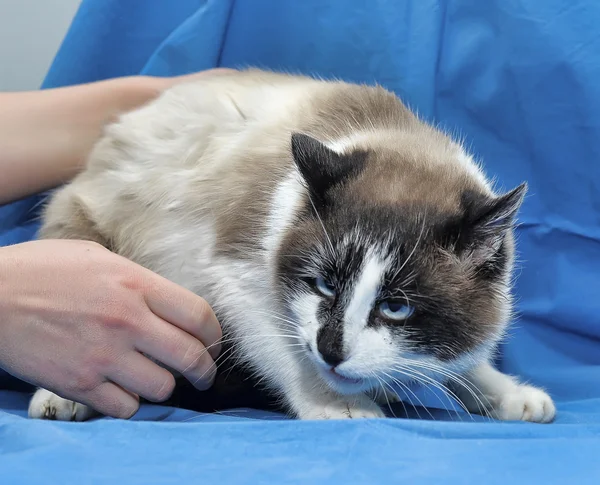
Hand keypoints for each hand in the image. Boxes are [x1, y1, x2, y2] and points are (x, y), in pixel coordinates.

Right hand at [0, 239, 221, 417]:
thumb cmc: (43, 270)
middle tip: (202, 375)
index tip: (212, 343)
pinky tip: (123, 389)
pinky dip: (130, 403)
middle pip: (190, 357)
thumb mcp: (99, 257)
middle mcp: (127, 321)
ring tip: (155, 377)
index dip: (214, 335)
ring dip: (164, 385)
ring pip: (162, 387)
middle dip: (204, 371)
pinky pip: (126, 408)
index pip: (199, 316)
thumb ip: (139, 282)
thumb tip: (168, 304)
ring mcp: (103, 356)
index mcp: (136, 285)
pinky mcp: (78, 384)